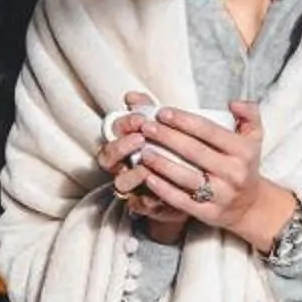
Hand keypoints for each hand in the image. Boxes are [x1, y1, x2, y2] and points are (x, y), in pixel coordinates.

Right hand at [98, 91, 190, 242]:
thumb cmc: (175, 151)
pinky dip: (147, 198)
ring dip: (131, 174)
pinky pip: (139, 204)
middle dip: (121, 147)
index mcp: (125, 144)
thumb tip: (131, 96)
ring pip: (120, 184)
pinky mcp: (145, 205)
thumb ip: (149, 111)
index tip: (141, 118)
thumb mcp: (165, 129)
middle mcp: (123, 166)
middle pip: (107, 158)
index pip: (113, 132)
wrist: (193, 183)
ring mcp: (132, 187)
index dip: (123, 124)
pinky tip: (159, 190)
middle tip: (140, 138)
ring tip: (145, 166)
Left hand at [135, 101, 296, 252]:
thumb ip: (249, 113)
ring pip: (185, 176)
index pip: (209, 131)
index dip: (183, 120)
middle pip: (194, 151)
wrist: (250, 205)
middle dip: (166, 137)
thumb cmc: (245, 164)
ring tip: (143, 150)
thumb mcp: (254, 137)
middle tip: (146, 127)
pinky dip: (162, 188)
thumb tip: (234, 103)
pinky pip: (181, 200)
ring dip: (161, 163)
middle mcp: (234, 173)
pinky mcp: (209, 213)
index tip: (162, 112)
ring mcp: (221, 195)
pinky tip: (148, 176)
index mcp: (244, 151)